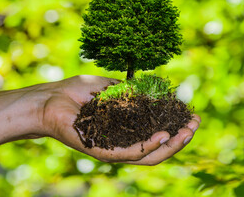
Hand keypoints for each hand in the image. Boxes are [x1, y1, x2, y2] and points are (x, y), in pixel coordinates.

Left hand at [41, 75, 200, 164]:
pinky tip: (163, 136)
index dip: (176, 127)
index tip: (192, 116)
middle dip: (180, 139)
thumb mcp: (111, 87)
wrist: (49, 98)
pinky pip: (128, 153)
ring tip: (186, 133)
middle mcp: (121, 143)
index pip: (156, 134)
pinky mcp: (100, 151)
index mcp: (125, 130)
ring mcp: (111, 149)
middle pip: (157, 149)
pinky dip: (148, 146)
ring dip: (170, 145)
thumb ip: (133, 93)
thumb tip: (157, 93)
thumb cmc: (76, 92)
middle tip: (195, 126)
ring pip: (147, 156)